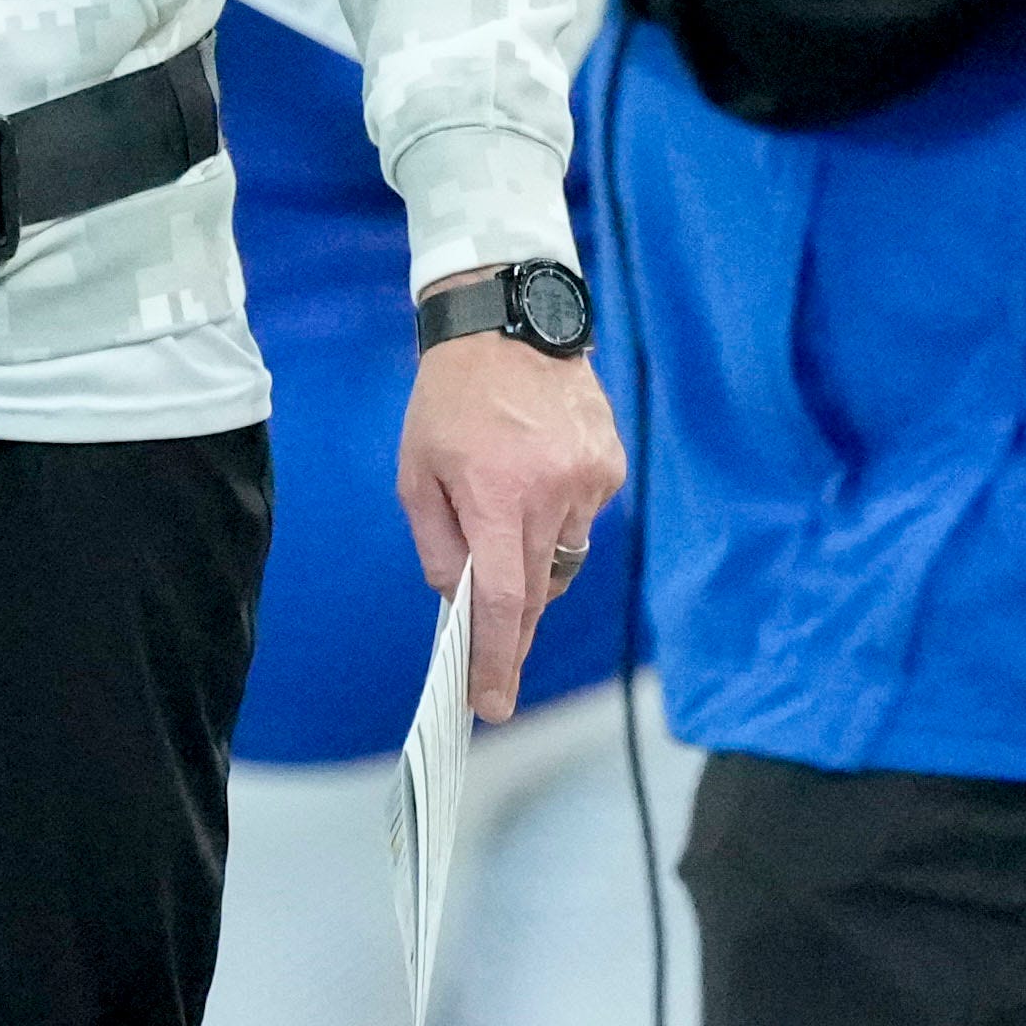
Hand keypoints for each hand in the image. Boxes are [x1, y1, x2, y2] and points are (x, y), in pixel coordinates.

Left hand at [397, 323, 623, 717]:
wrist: (511, 322)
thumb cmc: (450, 401)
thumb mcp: (416, 473)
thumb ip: (438, 544)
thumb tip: (458, 603)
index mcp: (495, 495)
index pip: (503, 599)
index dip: (498, 658)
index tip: (492, 703)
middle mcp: (550, 492)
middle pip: (537, 592)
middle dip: (514, 634)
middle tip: (496, 665)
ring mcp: (588, 480)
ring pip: (562, 558)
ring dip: (533, 561)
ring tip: (507, 514)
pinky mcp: (609, 467)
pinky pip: (582, 520)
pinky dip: (556, 518)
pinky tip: (537, 476)